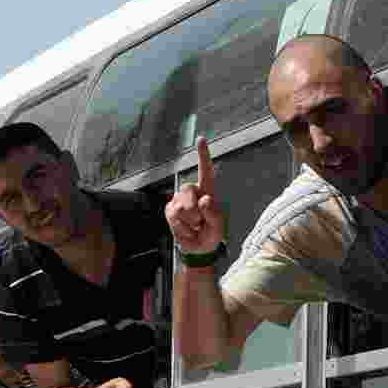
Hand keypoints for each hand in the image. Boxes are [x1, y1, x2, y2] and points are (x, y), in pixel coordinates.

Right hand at [165, 137, 224, 255]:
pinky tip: (186, 229)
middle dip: (194, 210)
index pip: (205, 171)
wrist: (197, 248)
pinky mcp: (169, 210)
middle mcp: (192, 192)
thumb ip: (213, 213)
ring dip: (190, 222)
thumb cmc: (211, 234)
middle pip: (187, 190)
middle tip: (201, 223)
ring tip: (195, 227)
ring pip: (180, 207)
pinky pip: (173, 217)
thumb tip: (204, 199)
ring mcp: (178, 201)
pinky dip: (182, 227)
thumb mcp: (218, 226)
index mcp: (207, 191)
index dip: (203, 155)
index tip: (201, 139)